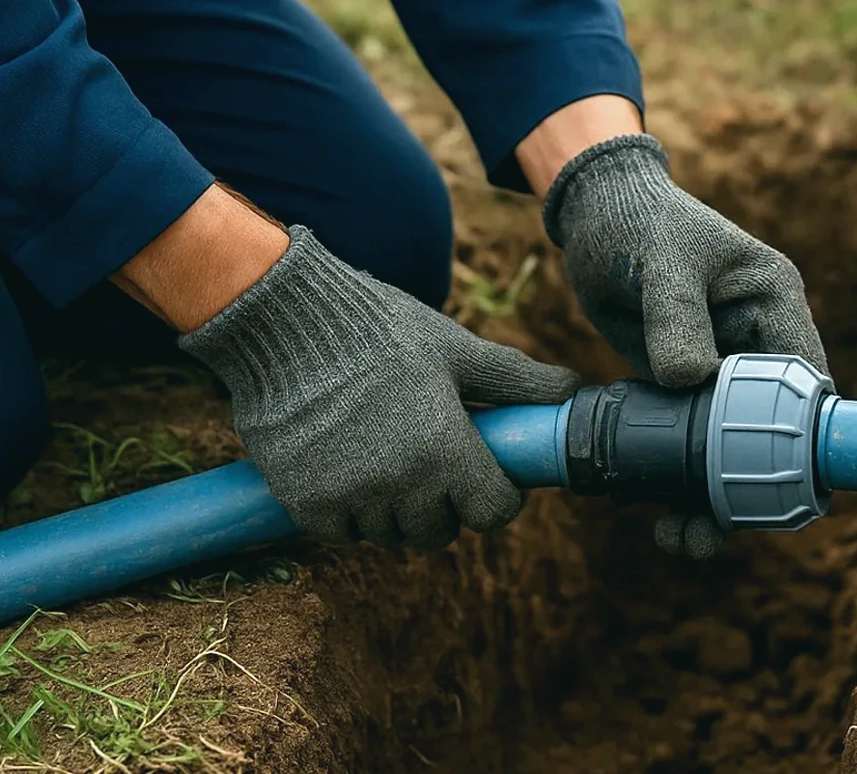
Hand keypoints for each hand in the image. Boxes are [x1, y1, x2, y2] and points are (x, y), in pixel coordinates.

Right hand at [179, 226, 580, 549]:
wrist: (284, 321)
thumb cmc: (379, 329)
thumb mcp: (455, 349)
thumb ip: (514, 380)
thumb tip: (572, 388)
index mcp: (446, 449)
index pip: (493, 512)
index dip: (496, 495)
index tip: (485, 474)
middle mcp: (401, 484)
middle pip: (440, 531)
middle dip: (442, 504)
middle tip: (428, 460)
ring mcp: (352, 497)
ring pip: (390, 535)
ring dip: (394, 509)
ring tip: (383, 456)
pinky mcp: (306, 503)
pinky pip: (343, 532)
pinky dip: (348, 511)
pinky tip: (346, 467)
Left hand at [542, 133, 828, 557]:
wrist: (591, 216)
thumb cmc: (635, 222)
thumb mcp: (658, 262)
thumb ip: (675, 316)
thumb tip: (689, 377)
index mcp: (773, 303)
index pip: (804, 378)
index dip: (802, 436)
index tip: (787, 489)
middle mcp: (756, 340)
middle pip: (769, 427)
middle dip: (748, 485)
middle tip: (713, 530)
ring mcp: (720, 368)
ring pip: (728, 446)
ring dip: (708, 495)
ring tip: (679, 540)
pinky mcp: (683, 386)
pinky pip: (689, 441)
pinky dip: (675, 477)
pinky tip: (654, 513)